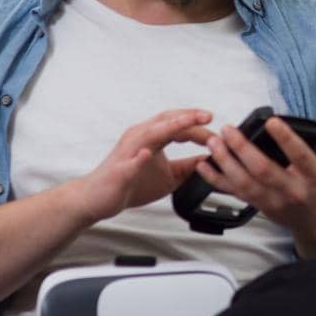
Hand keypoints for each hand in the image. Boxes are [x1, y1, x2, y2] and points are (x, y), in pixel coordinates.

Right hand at [71, 109, 214, 223]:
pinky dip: (139, 158)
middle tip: (208, 116)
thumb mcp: (169, 176)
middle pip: (166, 121)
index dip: (198, 126)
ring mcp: (128, 152)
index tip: (218, 130)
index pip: (178, 125)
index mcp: (152, 137)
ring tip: (187, 122)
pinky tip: (148, 154)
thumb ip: (188, 166)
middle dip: (187, 117)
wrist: (97, 198)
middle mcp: (139, 137)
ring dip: (170, 127)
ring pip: (149, 134)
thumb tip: (211, 160)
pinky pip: (129, 162)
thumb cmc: (131, 184)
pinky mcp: (118, 170)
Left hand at [196, 108, 315, 248]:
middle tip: (229, 130)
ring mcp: (273, 201)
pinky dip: (216, 180)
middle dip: (243, 150)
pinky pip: (234, 193)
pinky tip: (203, 164)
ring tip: (214, 142)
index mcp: (315, 176)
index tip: (271, 121)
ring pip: (245, 184)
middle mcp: (293, 191)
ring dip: (226, 163)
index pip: (300, 157)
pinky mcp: (258, 206)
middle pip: (264, 171)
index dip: (286, 140)